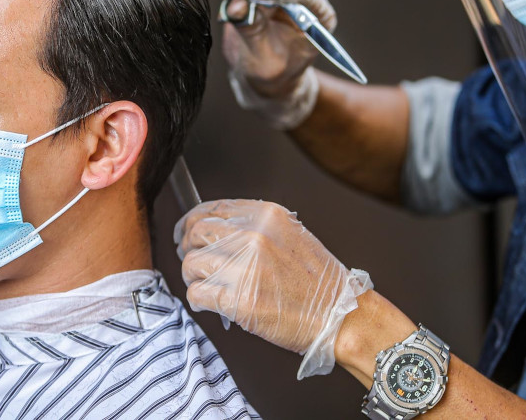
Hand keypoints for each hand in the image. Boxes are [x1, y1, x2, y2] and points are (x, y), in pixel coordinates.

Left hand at [175, 199, 370, 377]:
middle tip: (194, 263)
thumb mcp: (290, 235)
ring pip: (192, 264)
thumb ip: (253, 227)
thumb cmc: (319, 282)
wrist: (340, 316)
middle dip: (189, 249)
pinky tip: (211, 303)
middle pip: (196, 233)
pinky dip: (199, 300)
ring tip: (208, 286)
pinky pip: (197, 294)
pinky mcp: (238, 300)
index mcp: (266, 216)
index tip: (185, 233)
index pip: (211, 209)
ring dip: (194, 277)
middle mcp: (253, 236)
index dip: (191, 222)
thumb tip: (214, 229)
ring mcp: (245, 267)